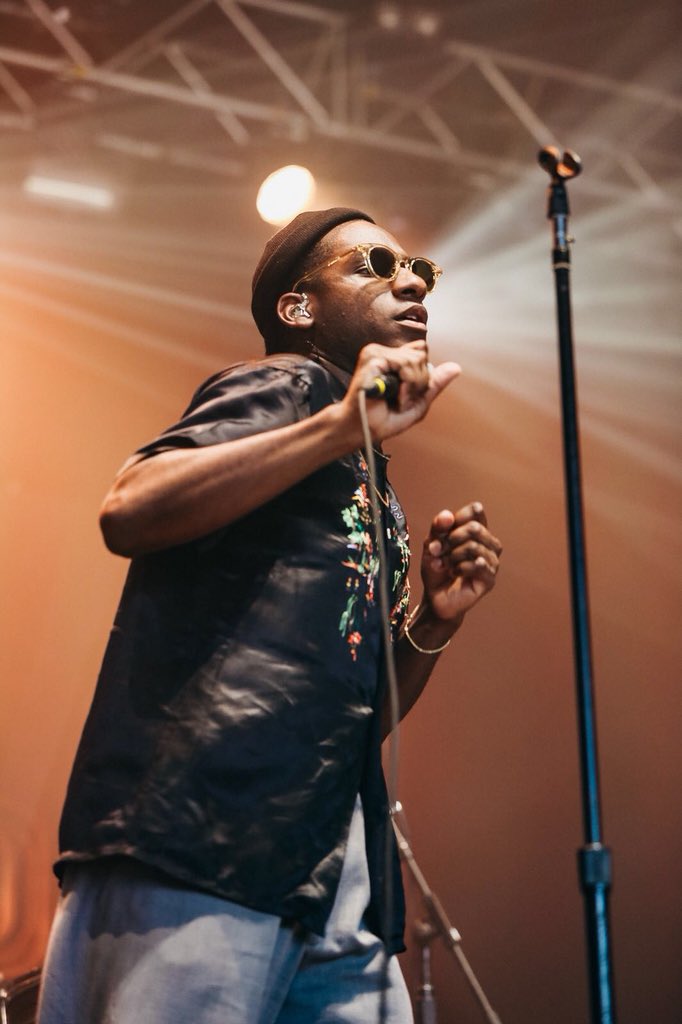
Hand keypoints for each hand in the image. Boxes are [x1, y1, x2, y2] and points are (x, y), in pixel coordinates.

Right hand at [342, 341, 460, 442]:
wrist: (363, 430)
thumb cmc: (384, 418)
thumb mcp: (418, 402)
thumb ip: (435, 383)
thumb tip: (457, 367)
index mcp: (392, 358)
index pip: (421, 350)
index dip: (422, 375)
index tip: (409, 394)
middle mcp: (384, 352)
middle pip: (422, 354)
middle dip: (419, 382)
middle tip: (402, 399)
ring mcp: (376, 353)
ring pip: (415, 359)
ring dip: (412, 387)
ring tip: (397, 399)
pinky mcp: (372, 359)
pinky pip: (404, 365)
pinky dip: (406, 386)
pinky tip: (394, 396)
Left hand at [420, 503, 501, 621]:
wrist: (435, 597)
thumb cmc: (436, 568)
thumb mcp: (431, 545)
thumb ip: (437, 528)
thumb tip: (448, 515)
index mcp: (477, 531)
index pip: (476, 511)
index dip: (459, 516)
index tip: (444, 529)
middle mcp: (488, 544)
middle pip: (475, 528)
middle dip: (451, 539)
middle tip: (438, 551)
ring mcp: (492, 562)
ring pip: (474, 547)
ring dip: (452, 556)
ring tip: (444, 565)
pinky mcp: (490, 579)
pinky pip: (478, 564)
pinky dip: (459, 568)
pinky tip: (453, 573)